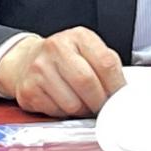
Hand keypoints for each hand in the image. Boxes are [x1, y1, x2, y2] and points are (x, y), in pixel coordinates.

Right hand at [0, 27, 125, 116]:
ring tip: (82, 103)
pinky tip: (64, 103)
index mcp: (79, 36)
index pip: (106, 63)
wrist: (26, 60)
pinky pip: (56, 112)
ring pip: (72, 103)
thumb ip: (106, 66)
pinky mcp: (29, 89)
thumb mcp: (88, 51)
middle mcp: (57, 48)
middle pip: (88, 83)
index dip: (117, 85)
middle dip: (100, 102)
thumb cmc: (65, 58)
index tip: (120, 97)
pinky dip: (65, 114)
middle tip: (103, 106)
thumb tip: (124, 92)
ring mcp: (40, 68)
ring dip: (83, 110)